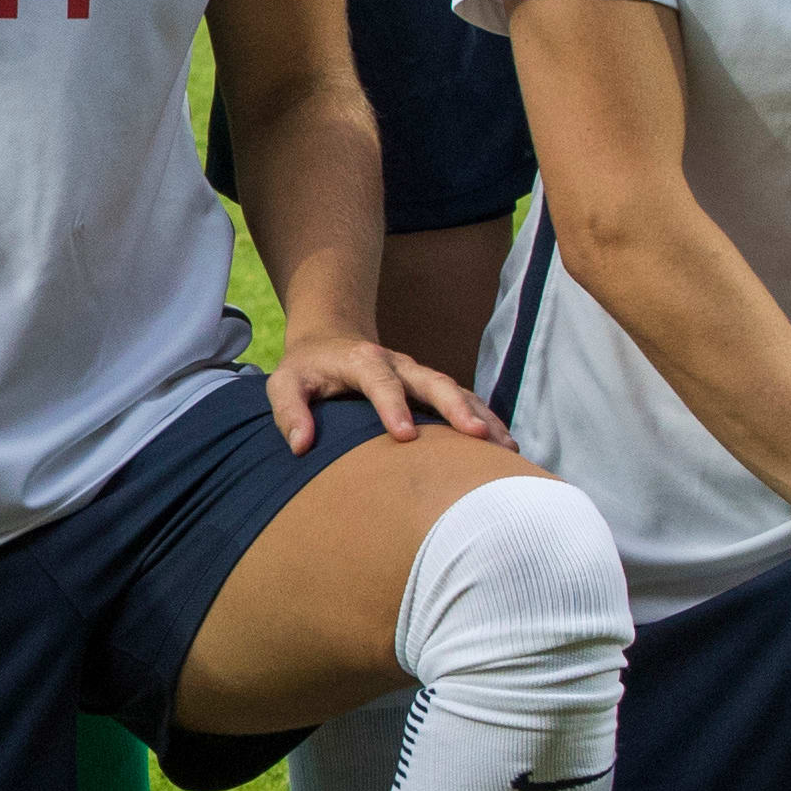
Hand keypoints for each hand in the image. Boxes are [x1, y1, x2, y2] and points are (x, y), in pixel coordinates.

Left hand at [264, 332, 506, 453]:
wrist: (330, 340)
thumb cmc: (307, 369)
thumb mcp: (285, 382)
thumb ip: (289, 409)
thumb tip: (300, 445)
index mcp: (362, 360)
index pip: (380, 381)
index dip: (393, 406)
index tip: (406, 436)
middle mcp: (398, 364)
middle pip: (433, 381)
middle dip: (456, 407)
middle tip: (477, 436)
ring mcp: (419, 375)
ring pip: (457, 390)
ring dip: (481, 416)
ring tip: (505, 449)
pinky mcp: (431, 389)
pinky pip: (465, 400)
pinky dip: (485, 419)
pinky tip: (505, 447)